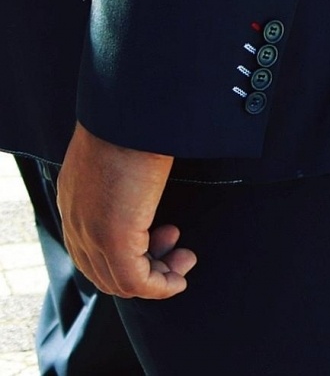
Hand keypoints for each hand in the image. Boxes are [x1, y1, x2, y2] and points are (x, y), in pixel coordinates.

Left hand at [57, 123, 193, 298]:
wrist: (130, 112)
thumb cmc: (135, 123)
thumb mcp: (123, 152)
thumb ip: (126, 172)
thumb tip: (150, 174)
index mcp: (75, 201)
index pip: (91, 250)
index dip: (131, 254)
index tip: (166, 236)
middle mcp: (76, 221)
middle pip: (104, 272)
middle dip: (147, 270)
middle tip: (179, 252)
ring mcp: (92, 232)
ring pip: (118, 281)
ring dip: (157, 279)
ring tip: (183, 260)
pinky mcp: (113, 238)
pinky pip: (135, 281)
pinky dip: (159, 287)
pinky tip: (179, 278)